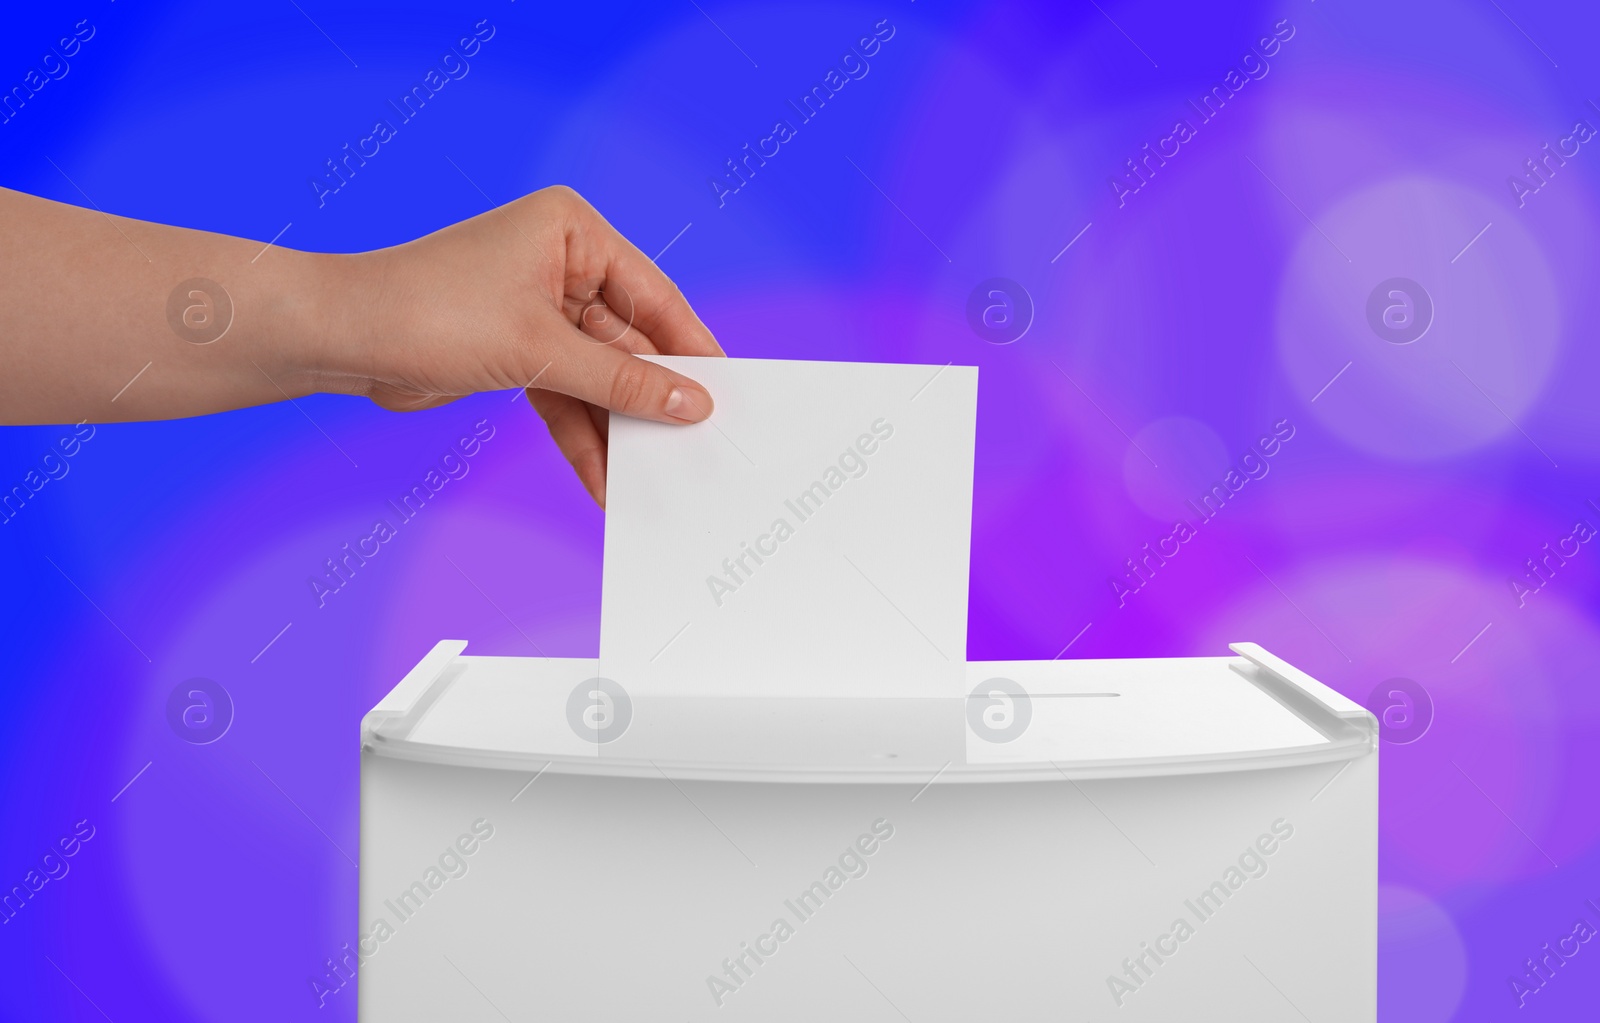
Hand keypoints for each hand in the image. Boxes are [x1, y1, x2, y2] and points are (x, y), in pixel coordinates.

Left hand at [335, 186, 722, 506]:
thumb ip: (621, 379)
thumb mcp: (540, 350)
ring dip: (619, 428)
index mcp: (573, 230)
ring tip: (652, 479)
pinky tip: (605, 479)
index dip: (692, 349)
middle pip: (629, 342)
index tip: (728, 394)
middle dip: (653, 399)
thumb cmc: (429, 311)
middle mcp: (561, 263)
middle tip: (696, 447)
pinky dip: (583, 436)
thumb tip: (692, 402)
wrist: (340, 338)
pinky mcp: (518, 351)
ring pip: (598, 377)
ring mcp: (540, 310)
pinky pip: (567, 397)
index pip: (654, 296)